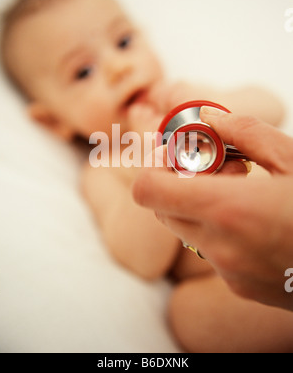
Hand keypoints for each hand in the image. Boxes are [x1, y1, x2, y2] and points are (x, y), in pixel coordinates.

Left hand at [133, 107, 292, 310]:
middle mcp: (218, 246)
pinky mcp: (239, 286)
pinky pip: (209, 251)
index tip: (176, 153)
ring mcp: (227, 271)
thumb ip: (243, 132)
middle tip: (215, 167)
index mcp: (228, 209)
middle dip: (177, 183)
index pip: (149, 190)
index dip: (154, 166)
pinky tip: (253, 221)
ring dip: (197, 207)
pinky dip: (217, 231)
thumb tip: (207, 117)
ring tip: (241, 192)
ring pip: (184, 230)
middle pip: (162, 209)